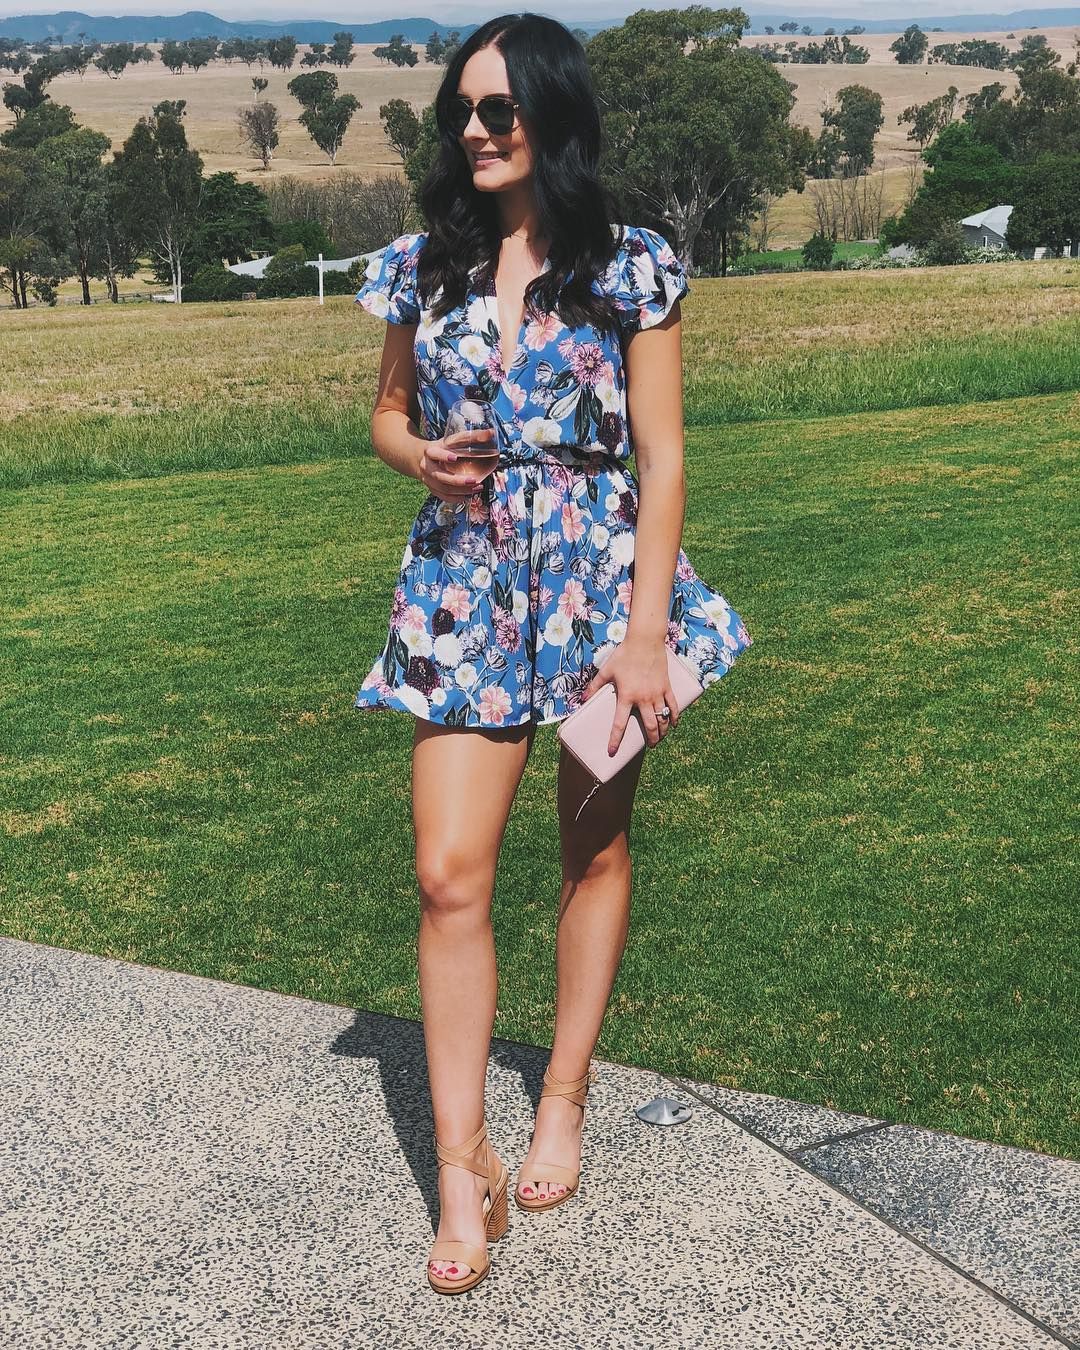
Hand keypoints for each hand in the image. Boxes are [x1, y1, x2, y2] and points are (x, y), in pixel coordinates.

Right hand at [419, 428, 496, 502]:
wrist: (424, 459)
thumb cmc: (442, 448)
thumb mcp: (452, 440)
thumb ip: (470, 436)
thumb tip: (490, 433)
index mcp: (430, 451)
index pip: (434, 453)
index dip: (443, 456)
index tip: (454, 457)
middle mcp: (427, 466)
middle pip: (439, 476)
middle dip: (457, 480)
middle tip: (474, 480)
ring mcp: (428, 479)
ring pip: (443, 488)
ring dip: (461, 490)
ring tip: (477, 487)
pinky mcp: (432, 489)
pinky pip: (444, 497)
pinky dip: (457, 498)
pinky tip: (468, 495)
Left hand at [581, 638, 679, 755]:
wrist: (645, 641)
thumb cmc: (624, 655)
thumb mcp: (606, 670)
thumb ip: (594, 686)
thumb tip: (582, 699)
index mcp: (626, 696)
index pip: (619, 724)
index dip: (615, 740)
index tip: (612, 752)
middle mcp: (643, 698)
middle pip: (650, 726)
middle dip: (651, 740)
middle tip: (650, 746)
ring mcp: (657, 693)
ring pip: (663, 719)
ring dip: (662, 731)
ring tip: (660, 738)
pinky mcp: (667, 687)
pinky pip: (673, 706)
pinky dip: (674, 717)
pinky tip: (673, 724)